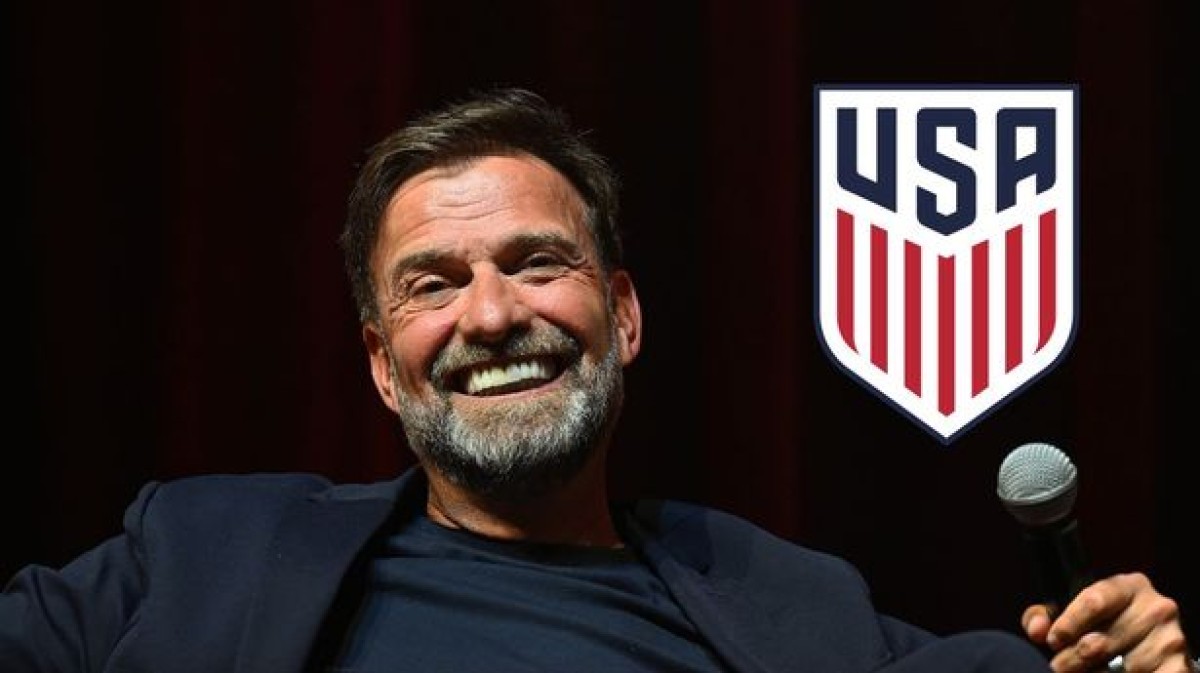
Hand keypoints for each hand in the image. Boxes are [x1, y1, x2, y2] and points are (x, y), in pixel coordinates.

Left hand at [1021, 572, 1193, 671]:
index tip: (1052, 642)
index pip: (1093, 600)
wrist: (1152, 648)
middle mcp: (1156, 607)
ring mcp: (1172, 637)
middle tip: (1059, 667)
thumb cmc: (1105, 627)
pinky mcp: (1180, 665)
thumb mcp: (1075, 614)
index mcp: (1128, 586)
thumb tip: (1036, 629)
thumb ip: (1046, 616)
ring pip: (1120, 667)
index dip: (1068, 624)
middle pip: (1100, 641)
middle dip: (1071, 659)